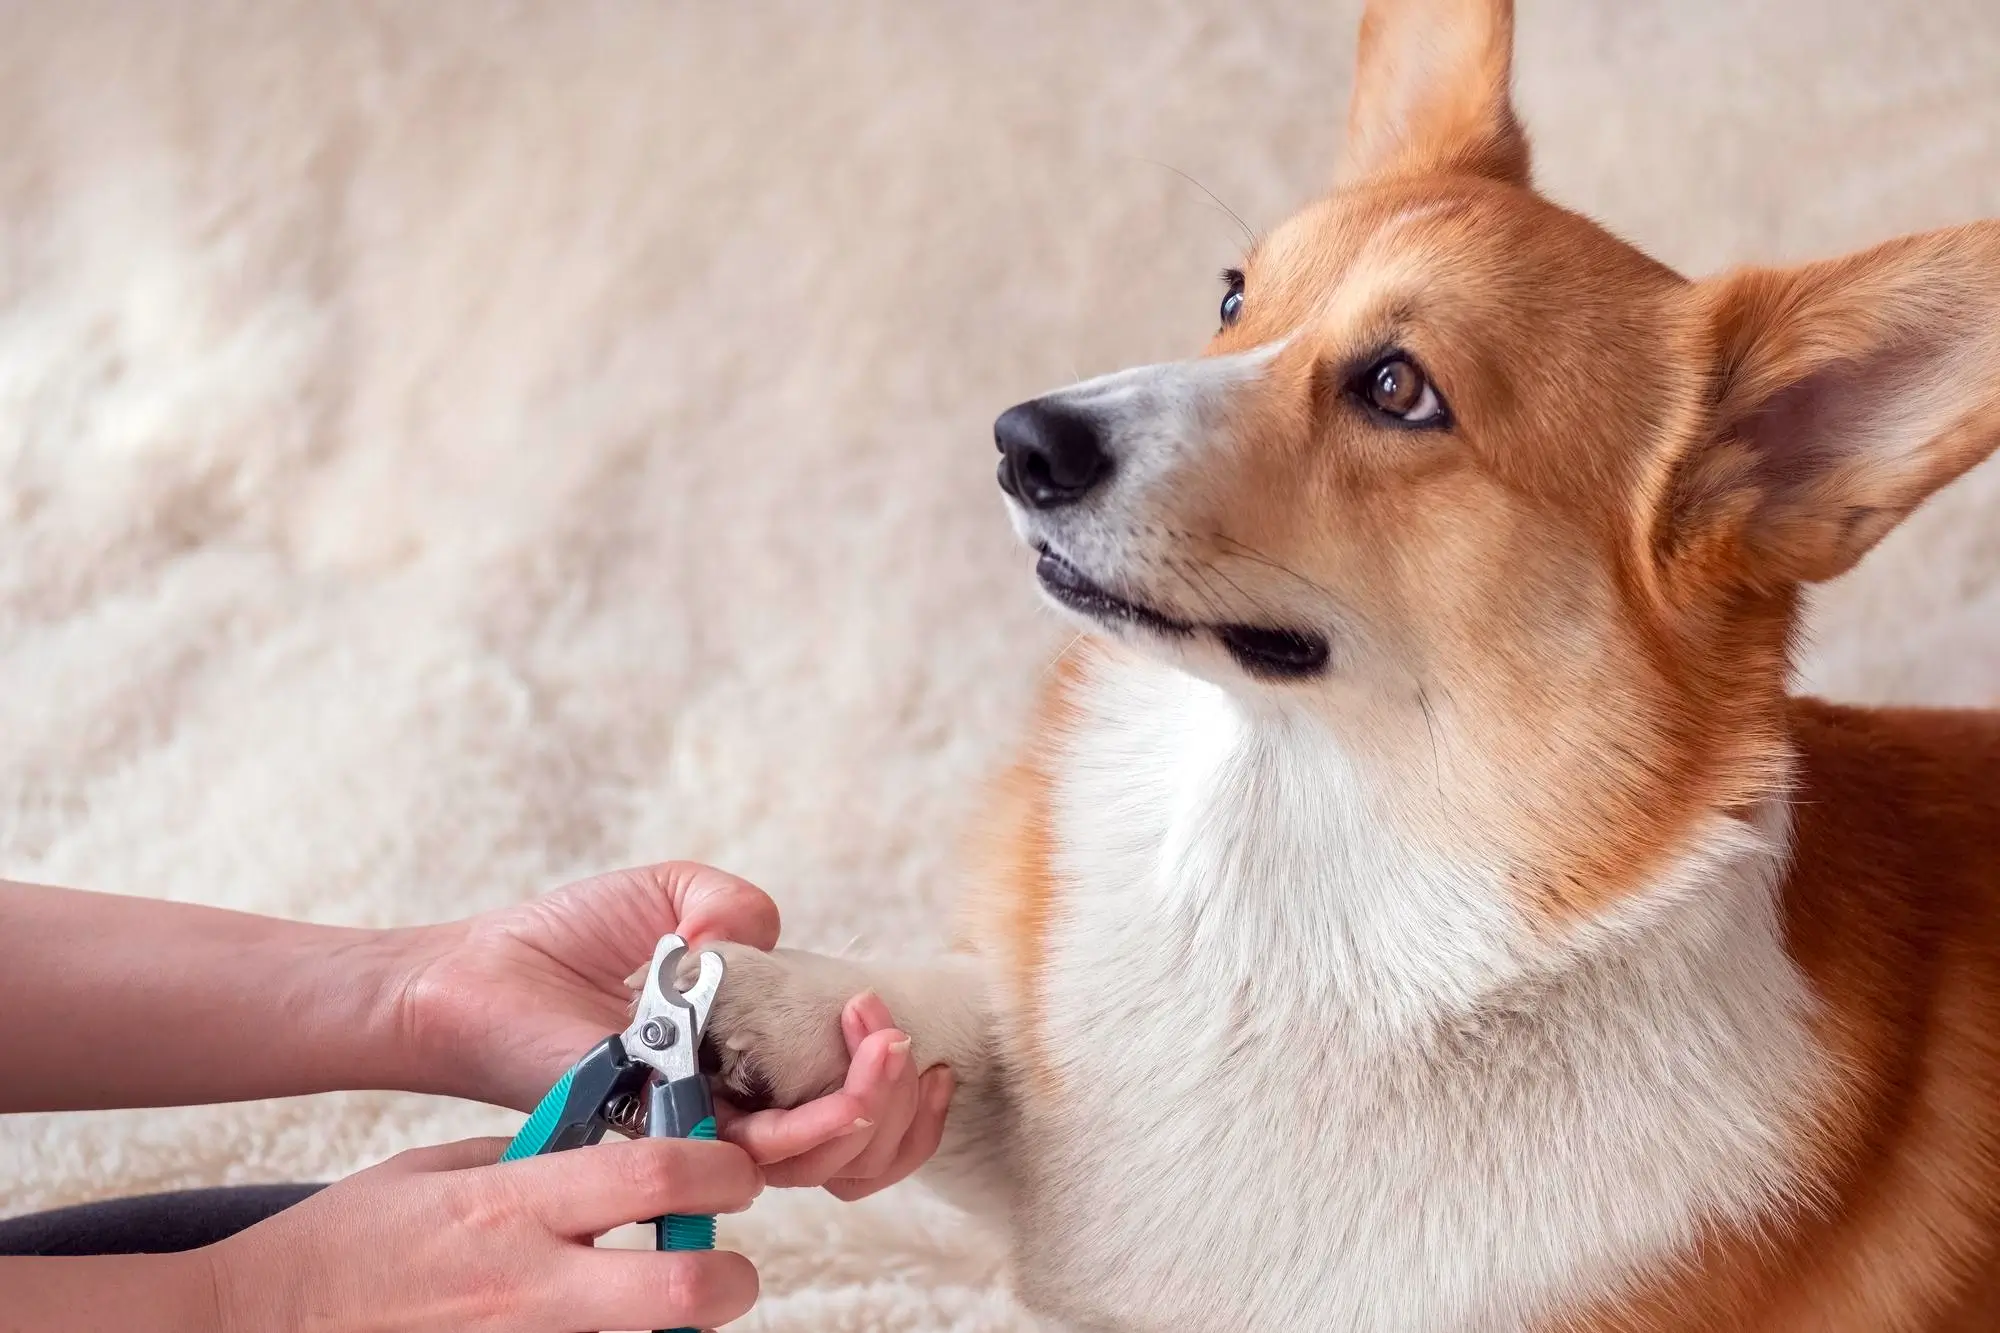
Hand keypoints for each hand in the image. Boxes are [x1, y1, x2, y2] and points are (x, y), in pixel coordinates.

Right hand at [207, 1135, 762, 1332]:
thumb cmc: (346, 1244)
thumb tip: (615, 1154)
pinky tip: (604, 1324)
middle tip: (727, 1267)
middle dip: (729, 1279)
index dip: (721, 1170)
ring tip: (659, 1303)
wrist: (257, 1324)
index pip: (654, 1175)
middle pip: (682, 1290)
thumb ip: (532, 1160)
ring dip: (672, 1327)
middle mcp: (525, 1285)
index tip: (734, 1171)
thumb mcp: (438, 1169)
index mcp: (511, 1205)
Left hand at [396, 862, 949, 1198]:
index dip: (899, 1085)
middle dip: (901, 1103)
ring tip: (880, 1045)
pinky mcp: (671, 1134)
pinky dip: (819, 1117)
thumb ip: (738, 903)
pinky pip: (761, 1154)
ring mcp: (706, 1125)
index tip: (901, 1026)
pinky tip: (844, 1064)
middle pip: (856, 1149)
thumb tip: (764, 948)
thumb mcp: (674, 891)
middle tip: (896, 1040)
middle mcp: (737, 1104)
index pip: (848, 1104)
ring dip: (872, 1105)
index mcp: (750, 1056)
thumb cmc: (566, 940)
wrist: (477, 973)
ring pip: (823, 1160)